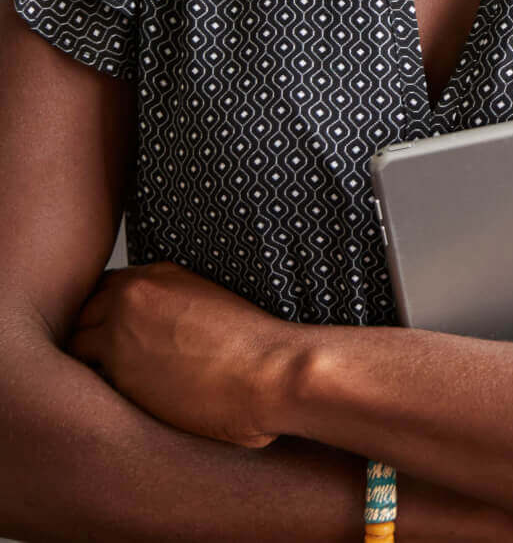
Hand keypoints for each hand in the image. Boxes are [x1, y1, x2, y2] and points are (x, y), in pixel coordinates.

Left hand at [67, 261, 297, 447]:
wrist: (271, 370)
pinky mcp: (118, 373)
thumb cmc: (256, 347)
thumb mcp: (211, 304)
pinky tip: (115, 406)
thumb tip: (157, 337)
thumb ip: (174, 308)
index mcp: (163, 275)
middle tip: (108, 367)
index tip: (119, 337)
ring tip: (108, 389)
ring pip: (74, 347)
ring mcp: (121, 332)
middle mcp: (135, 296)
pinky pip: (84, 381)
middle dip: (89, 337)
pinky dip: (91, 393)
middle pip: (82, 313)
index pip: (108, 289)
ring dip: (86, 366)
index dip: (108, 315)